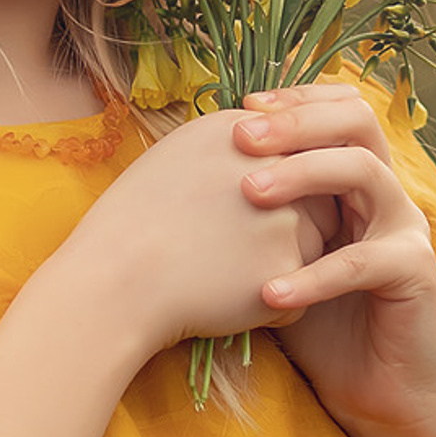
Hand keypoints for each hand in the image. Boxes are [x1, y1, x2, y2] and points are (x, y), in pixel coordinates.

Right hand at [51, 107, 335, 357]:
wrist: (115, 281)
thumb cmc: (134, 224)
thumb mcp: (178, 157)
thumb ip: (232, 148)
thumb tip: (271, 150)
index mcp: (243, 133)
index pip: (298, 152)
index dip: (285, 188)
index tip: (254, 214)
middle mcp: (275, 165)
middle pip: (320, 197)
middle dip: (296, 225)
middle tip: (236, 248)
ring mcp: (288, 214)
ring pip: (317, 246)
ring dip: (287, 264)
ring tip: (225, 272)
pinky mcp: (291, 265)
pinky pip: (303, 291)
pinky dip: (272, 303)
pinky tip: (226, 299)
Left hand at [231, 82, 435, 436]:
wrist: (378, 397)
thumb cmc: (321, 326)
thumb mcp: (277, 259)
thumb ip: (254, 217)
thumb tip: (187, 177)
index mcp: (358, 180)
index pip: (337, 109)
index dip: (294, 98)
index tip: (239, 106)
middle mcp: (387, 193)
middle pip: (356, 121)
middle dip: (296, 120)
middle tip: (240, 134)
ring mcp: (406, 230)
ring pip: (364, 172)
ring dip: (302, 174)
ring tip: (249, 192)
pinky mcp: (416, 274)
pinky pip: (363, 261)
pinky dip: (314, 275)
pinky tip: (270, 294)